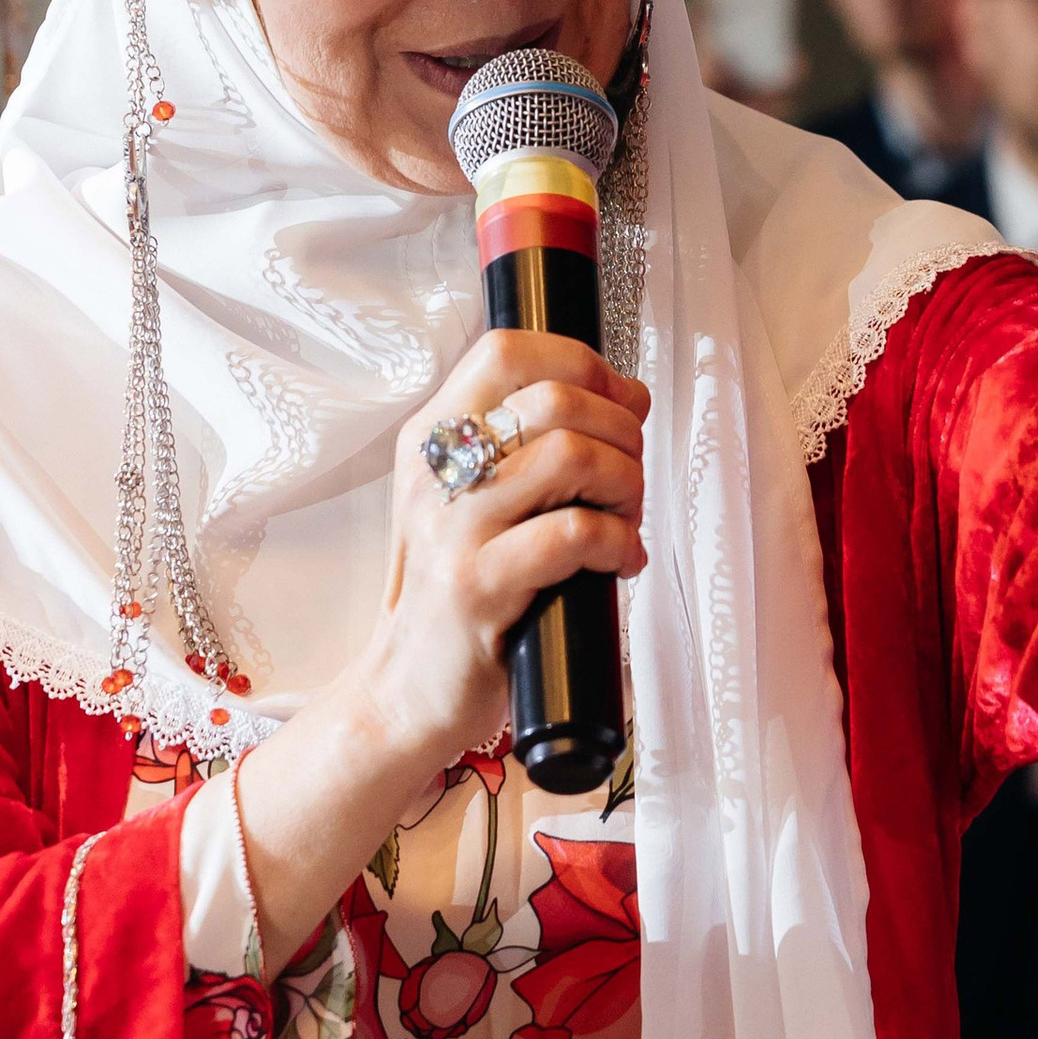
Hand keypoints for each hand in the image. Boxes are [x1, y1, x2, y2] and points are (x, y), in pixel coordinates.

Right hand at [229, 329, 647, 966]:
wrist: (406, 690)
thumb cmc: (460, 593)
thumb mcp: (476, 503)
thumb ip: (529, 448)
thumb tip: (625, 400)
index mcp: (432, 435)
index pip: (507, 348)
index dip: (583, 361)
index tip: (621, 401)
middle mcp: (435, 471)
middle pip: (554, 398)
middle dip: (621, 431)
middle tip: (631, 476)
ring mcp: (451, 528)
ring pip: (568, 456)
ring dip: (625, 484)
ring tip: (627, 519)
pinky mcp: (474, 587)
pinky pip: (571, 535)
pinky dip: (618, 543)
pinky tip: (622, 563)